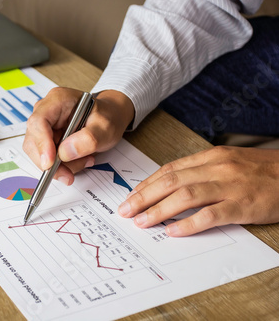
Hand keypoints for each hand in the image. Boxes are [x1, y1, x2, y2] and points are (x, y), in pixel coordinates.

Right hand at [23, 87, 133, 184]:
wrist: (110, 118)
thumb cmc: (107, 116)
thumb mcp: (105, 127)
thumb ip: (88, 139)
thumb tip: (64, 153)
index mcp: (58, 100)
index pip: (39, 122)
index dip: (41, 144)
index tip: (50, 163)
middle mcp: (46, 112)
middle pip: (34, 140)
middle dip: (50, 162)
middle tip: (68, 174)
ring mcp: (45, 127)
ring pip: (39, 153)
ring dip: (60, 165)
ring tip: (84, 160)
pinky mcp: (47, 140)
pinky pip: (47, 158)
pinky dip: (62, 165)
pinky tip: (79, 159)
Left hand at [118, 146, 278, 235]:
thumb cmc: (262, 170)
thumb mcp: (229, 162)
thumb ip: (202, 170)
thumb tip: (172, 184)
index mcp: (211, 157)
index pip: (170, 169)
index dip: (147, 183)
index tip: (131, 195)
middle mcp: (217, 168)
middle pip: (171, 181)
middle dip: (144, 196)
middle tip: (125, 210)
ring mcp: (230, 186)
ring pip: (185, 196)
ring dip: (159, 209)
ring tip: (141, 222)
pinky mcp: (244, 205)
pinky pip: (211, 215)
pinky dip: (189, 224)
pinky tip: (173, 231)